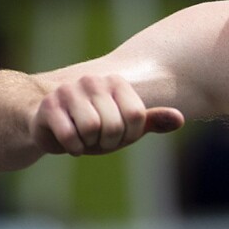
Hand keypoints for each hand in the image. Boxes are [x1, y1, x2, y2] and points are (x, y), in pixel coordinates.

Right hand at [31, 75, 183, 156]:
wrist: (47, 125)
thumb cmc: (93, 126)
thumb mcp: (125, 127)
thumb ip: (151, 121)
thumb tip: (181, 118)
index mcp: (115, 82)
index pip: (137, 116)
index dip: (129, 135)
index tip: (117, 135)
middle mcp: (93, 81)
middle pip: (115, 125)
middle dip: (107, 142)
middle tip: (97, 139)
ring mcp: (69, 91)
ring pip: (92, 129)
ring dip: (89, 144)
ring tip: (83, 138)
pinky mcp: (49, 106)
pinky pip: (70, 136)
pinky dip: (72, 147)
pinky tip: (69, 142)